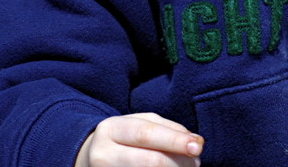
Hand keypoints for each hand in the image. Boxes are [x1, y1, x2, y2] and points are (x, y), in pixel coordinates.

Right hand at [74, 112, 203, 166]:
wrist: (89, 158)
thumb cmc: (124, 139)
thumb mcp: (140, 124)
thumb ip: (167, 129)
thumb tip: (193, 142)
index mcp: (112, 129)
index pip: (147, 134)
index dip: (175, 141)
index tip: (198, 146)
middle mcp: (103, 154)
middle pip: (148, 161)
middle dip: (178, 162)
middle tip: (195, 163)